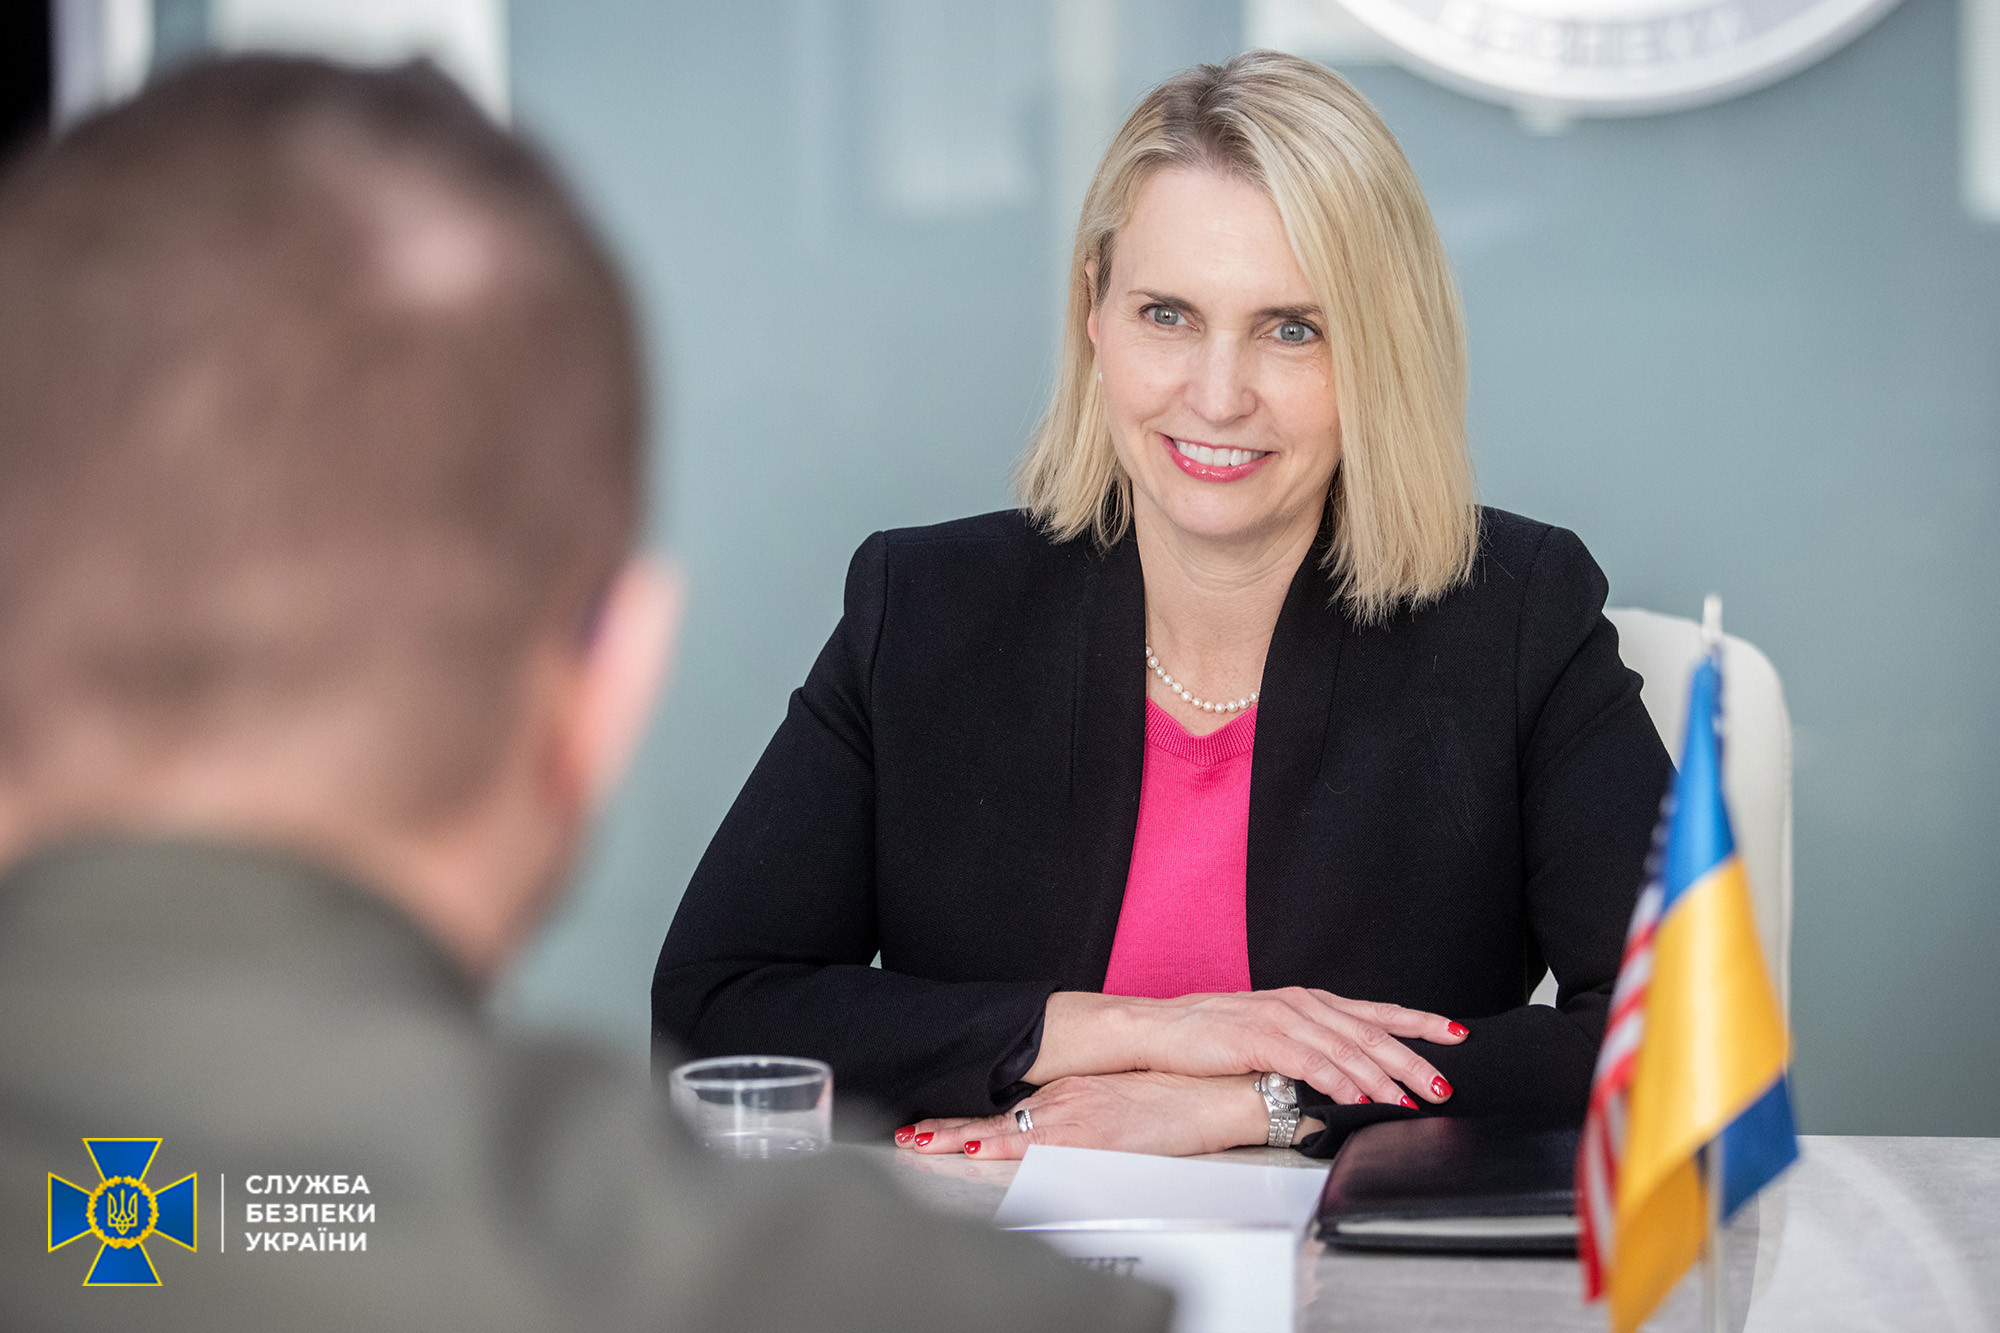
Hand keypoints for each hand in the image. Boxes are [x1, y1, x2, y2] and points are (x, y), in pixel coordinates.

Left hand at [894, 1072, 1282, 1159]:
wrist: (1212, 1094)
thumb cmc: (1172, 1100)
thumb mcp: (1114, 1105)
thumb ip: (1078, 1118)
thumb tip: (1050, 1134)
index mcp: (1066, 1093)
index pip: (1005, 1109)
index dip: (965, 1120)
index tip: (931, 1125)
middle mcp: (1063, 1099)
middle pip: (994, 1117)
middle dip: (948, 1128)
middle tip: (909, 1135)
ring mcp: (1074, 1115)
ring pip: (1004, 1129)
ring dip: (960, 1138)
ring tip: (922, 1142)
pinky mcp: (1091, 1134)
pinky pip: (1037, 1145)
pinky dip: (1002, 1147)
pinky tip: (976, 1149)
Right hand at [1028, 988, 1466, 1107]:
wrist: (1157, 1028)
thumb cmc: (1207, 1037)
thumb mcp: (1268, 1035)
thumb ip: (1308, 1048)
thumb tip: (1346, 1073)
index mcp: (1307, 1001)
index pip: (1375, 1010)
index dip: (1418, 1022)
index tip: (1455, 1034)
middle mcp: (1299, 1003)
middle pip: (1369, 1030)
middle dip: (1411, 1059)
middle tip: (1442, 1083)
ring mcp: (1279, 1017)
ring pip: (1345, 1047)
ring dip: (1381, 1076)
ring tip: (1408, 1100)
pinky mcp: (1258, 1037)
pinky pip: (1307, 1061)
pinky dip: (1337, 1079)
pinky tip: (1356, 1097)